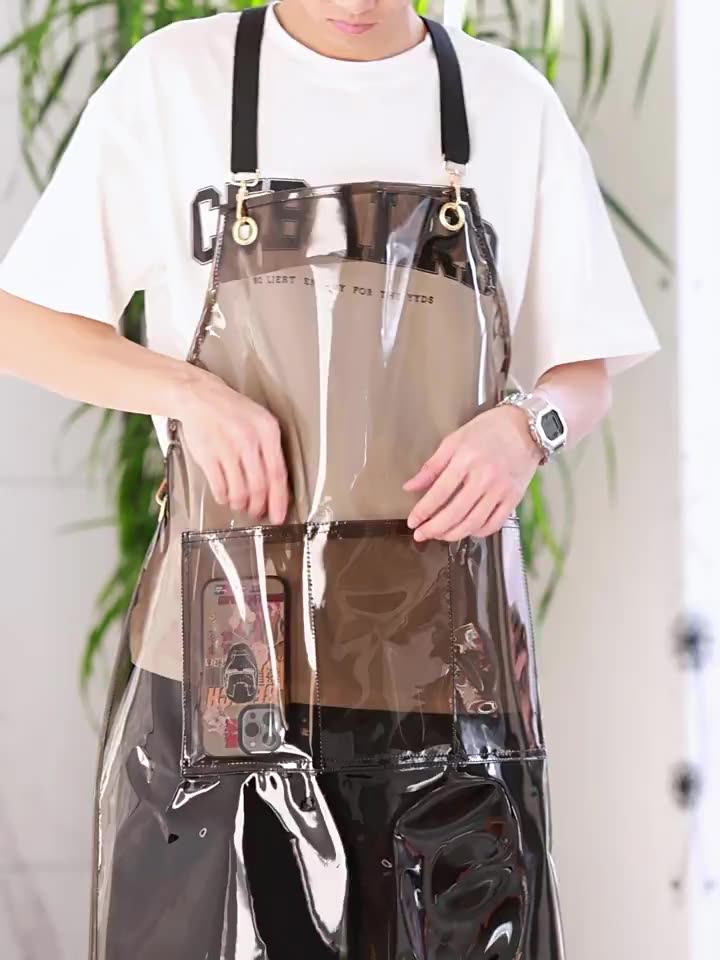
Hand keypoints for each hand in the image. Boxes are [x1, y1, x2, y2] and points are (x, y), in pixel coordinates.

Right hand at [176, 368, 289, 522]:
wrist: (200, 397)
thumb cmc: (232, 411)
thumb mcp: (260, 421)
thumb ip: (271, 450)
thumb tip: (278, 486)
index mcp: (267, 431)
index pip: (278, 473)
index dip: (279, 499)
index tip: (279, 515)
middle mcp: (248, 439)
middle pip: (260, 486)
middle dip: (260, 506)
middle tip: (258, 512)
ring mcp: (226, 448)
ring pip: (240, 491)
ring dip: (241, 504)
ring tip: (241, 505)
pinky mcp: (207, 456)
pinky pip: (219, 487)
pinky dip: (224, 498)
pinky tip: (225, 496)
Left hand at [403, 405, 541, 541]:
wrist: (526, 427)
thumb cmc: (489, 429)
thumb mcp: (455, 440)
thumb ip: (432, 466)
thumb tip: (410, 487)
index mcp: (466, 460)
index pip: (439, 493)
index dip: (423, 511)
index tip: (412, 522)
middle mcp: (484, 477)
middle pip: (455, 513)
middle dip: (434, 529)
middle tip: (421, 534)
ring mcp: (501, 490)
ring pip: (473, 523)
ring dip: (453, 534)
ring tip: (440, 535)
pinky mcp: (514, 498)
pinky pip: (494, 524)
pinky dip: (478, 532)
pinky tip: (466, 530)